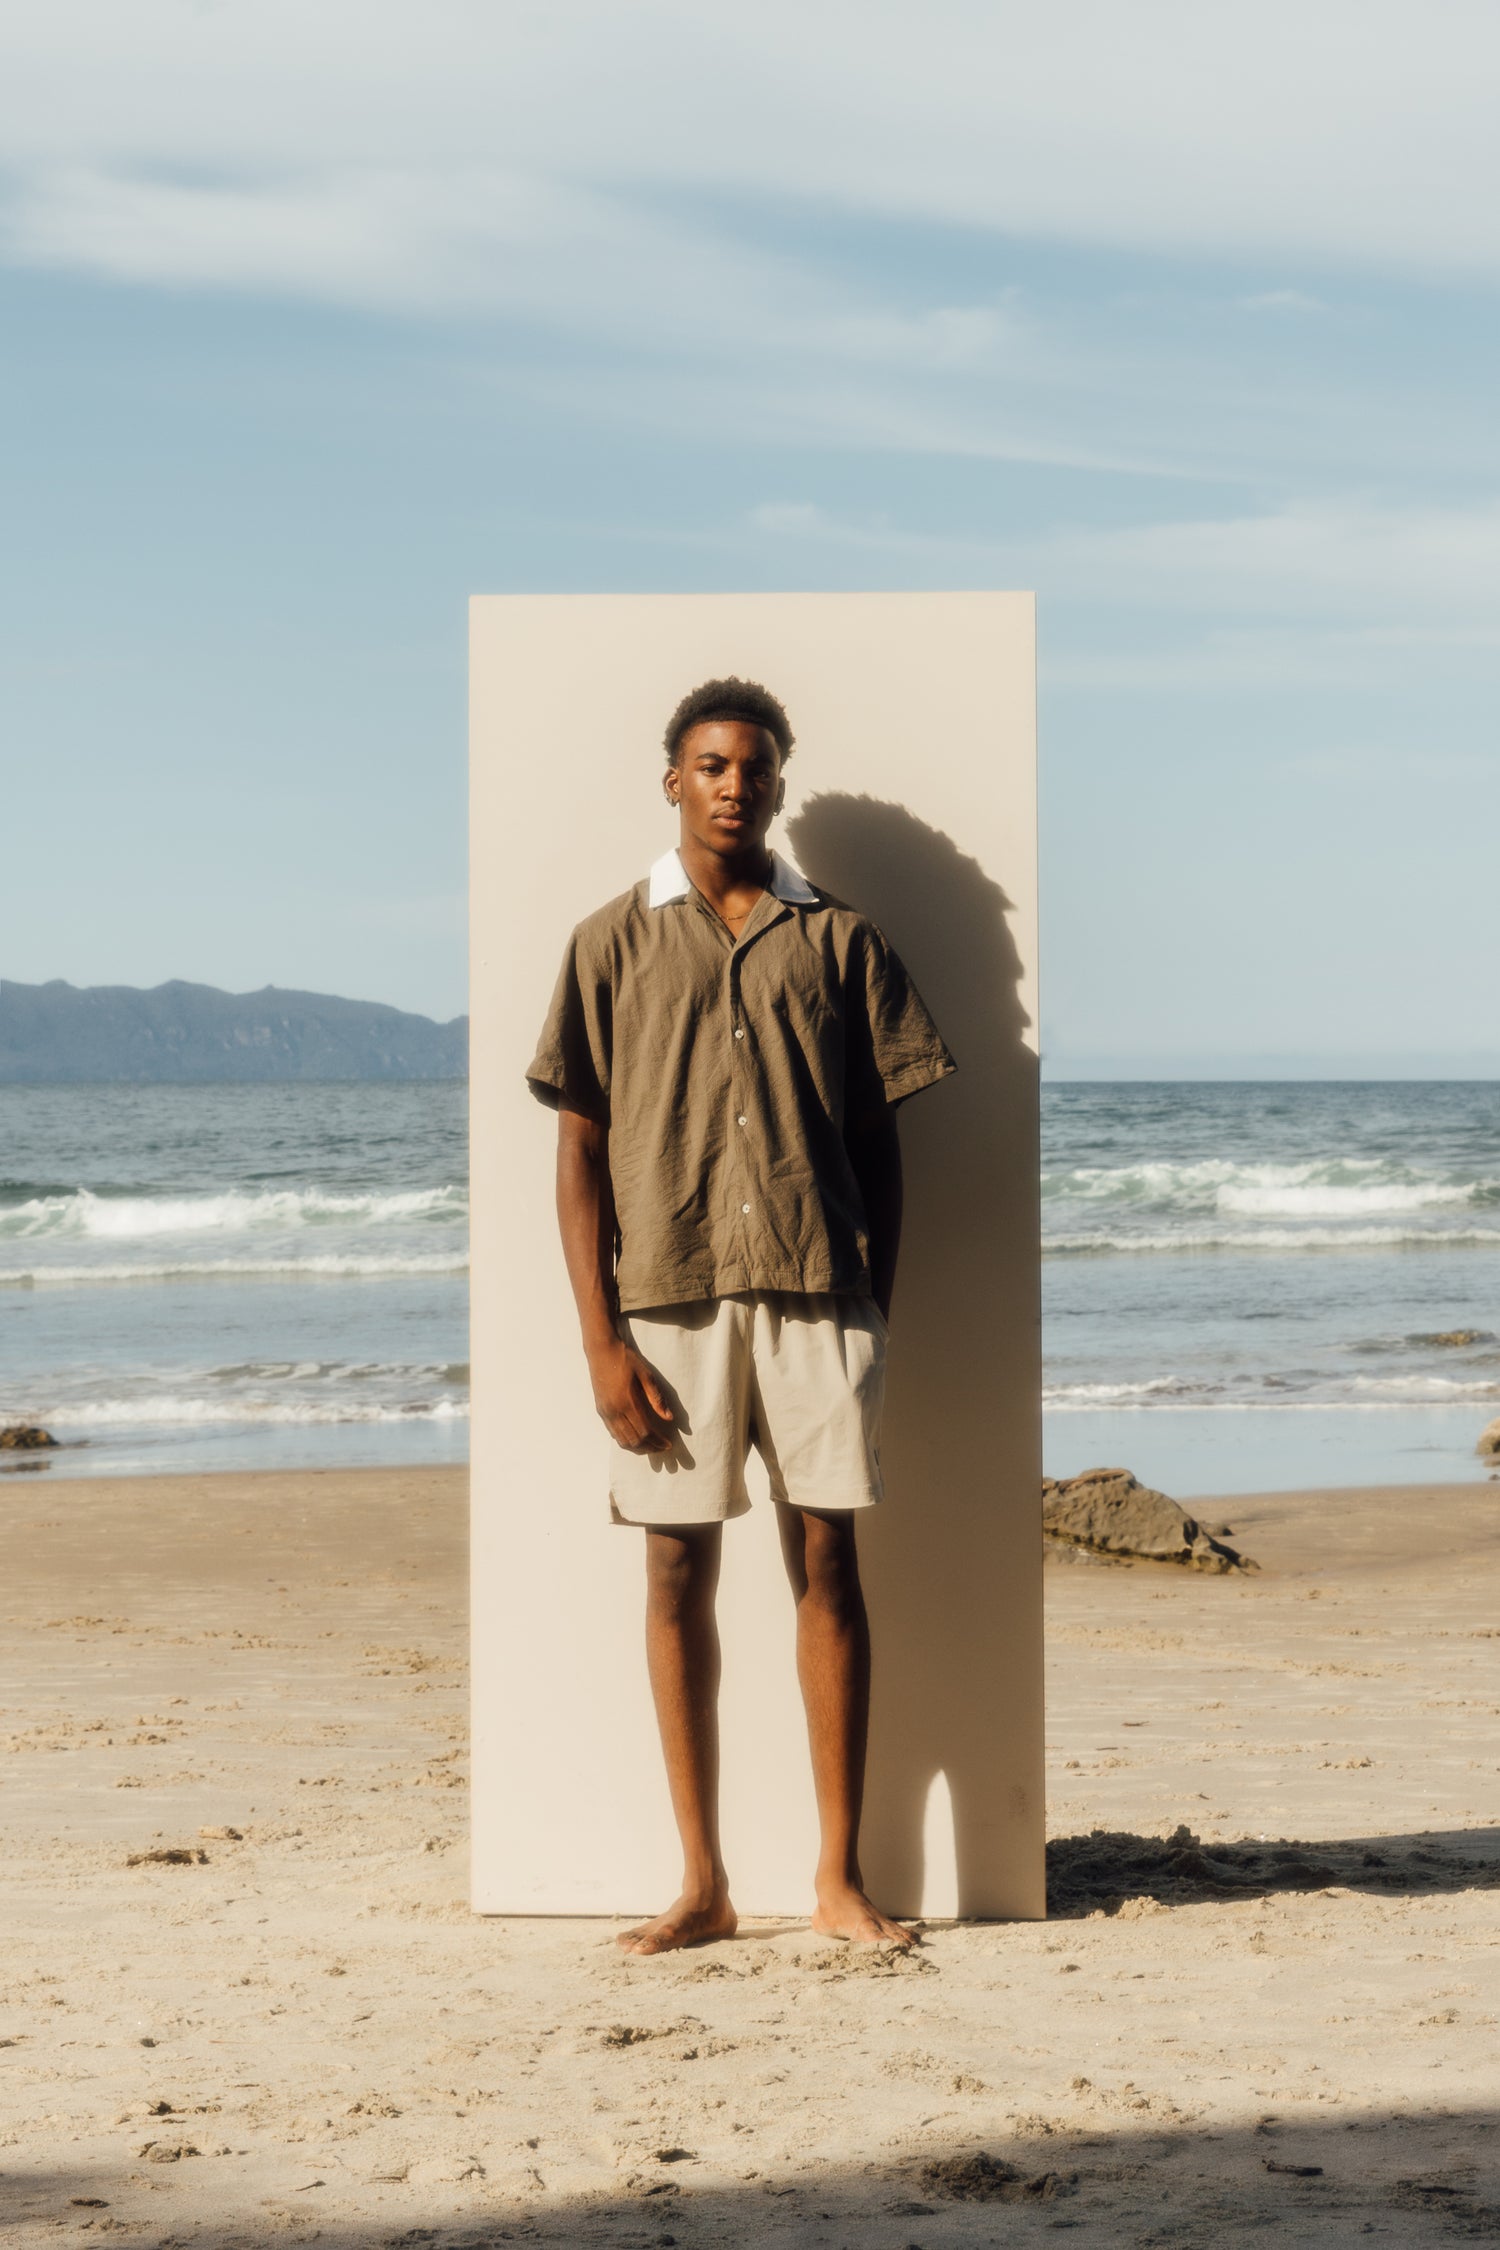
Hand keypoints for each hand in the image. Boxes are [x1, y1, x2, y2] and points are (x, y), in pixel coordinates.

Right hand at [588, 1337, 675, 1454]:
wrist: (601, 1350)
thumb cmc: (625, 1359)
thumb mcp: (646, 1375)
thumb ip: (657, 1398)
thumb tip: (669, 1418)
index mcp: (627, 1403)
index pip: (645, 1431)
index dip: (658, 1441)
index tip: (668, 1444)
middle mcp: (614, 1411)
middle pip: (633, 1440)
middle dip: (650, 1448)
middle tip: (662, 1448)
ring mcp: (605, 1412)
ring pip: (622, 1440)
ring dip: (637, 1448)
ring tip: (651, 1447)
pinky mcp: (601, 1410)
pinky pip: (613, 1433)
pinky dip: (625, 1441)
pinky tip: (635, 1439)